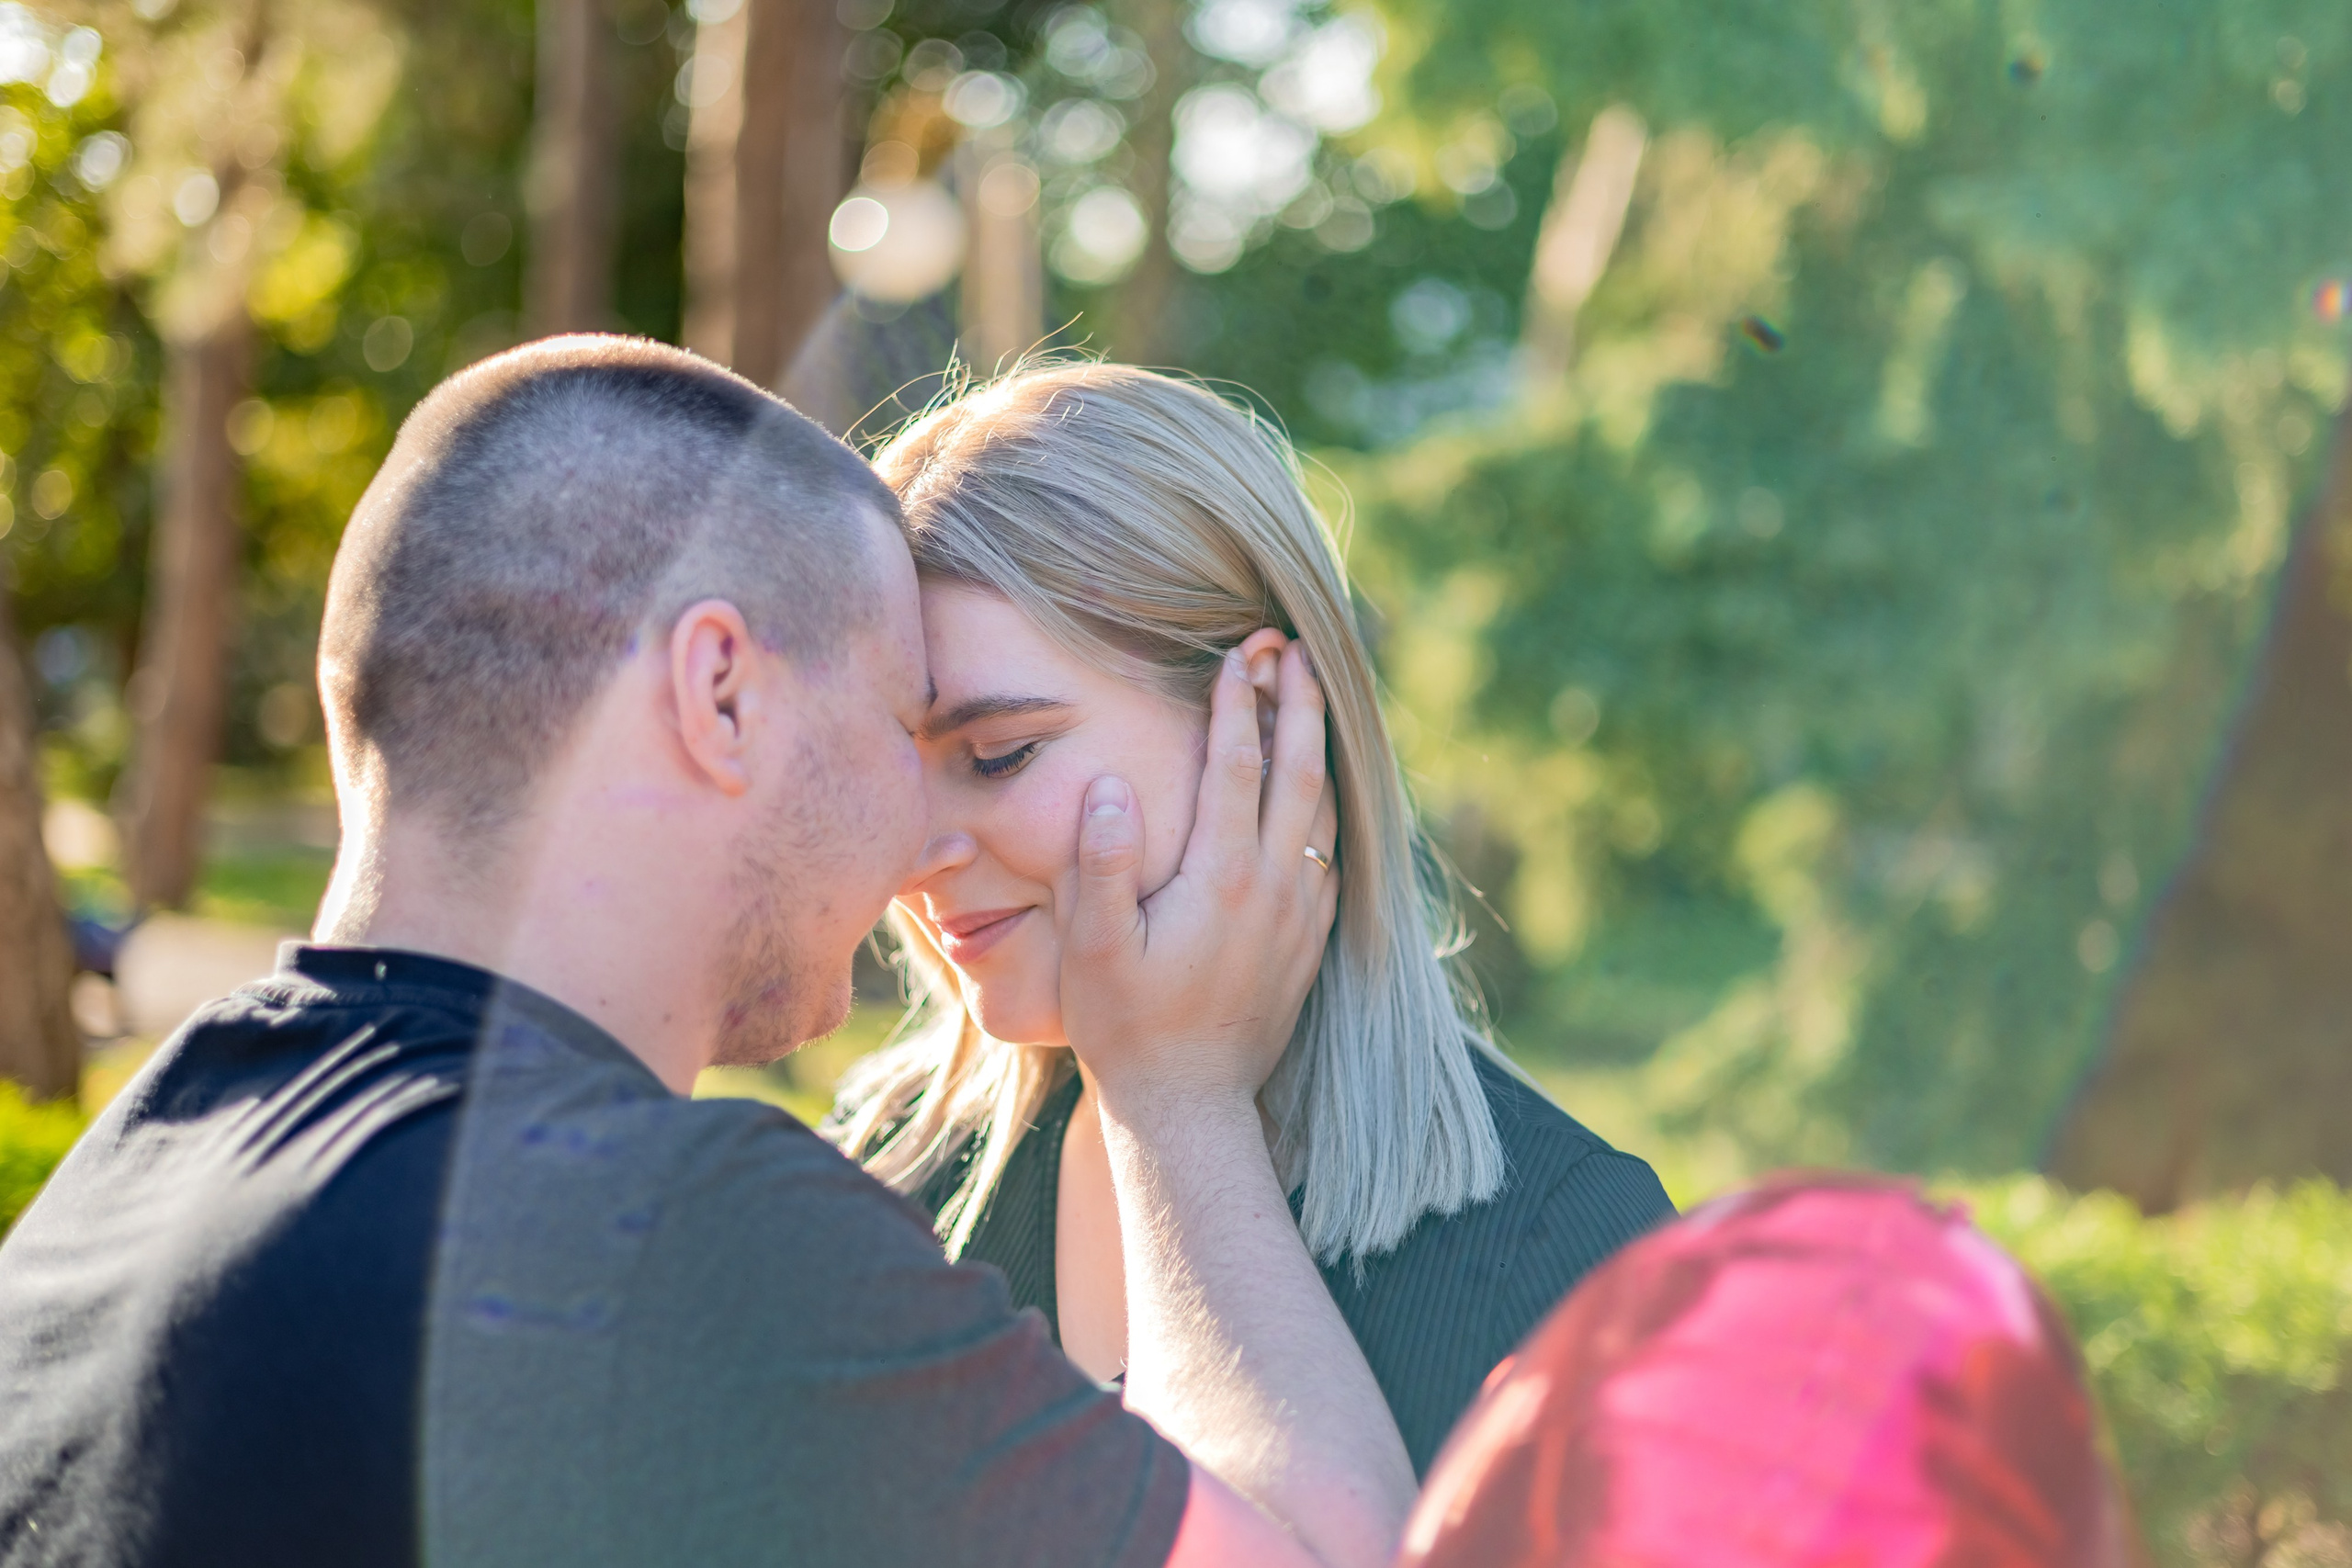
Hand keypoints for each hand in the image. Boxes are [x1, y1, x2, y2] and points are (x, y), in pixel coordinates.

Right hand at [1058, 634, 1340, 1114]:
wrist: (1188, 1106)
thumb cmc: (1126, 1027)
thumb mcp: (1093, 949)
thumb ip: (1100, 865)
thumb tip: (1112, 787)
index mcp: (1220, 879)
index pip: (1236, 767)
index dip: (1238, 705)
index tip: (1238, 654)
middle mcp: (1274, 889)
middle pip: (1301, 773)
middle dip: (1298, 704)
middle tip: (1293, 650)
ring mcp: (1300, 916)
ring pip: (1325, 811)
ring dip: (1319, 747)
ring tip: (1310, 699)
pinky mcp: (1309, 941)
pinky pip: (1332, 854)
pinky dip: (1328, 806)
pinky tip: (1318, 790)